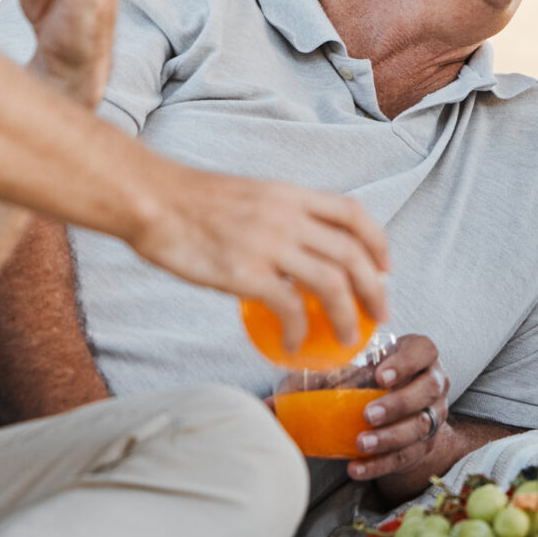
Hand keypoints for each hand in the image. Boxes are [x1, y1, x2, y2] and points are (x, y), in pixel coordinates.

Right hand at [134, 163, 389, 347]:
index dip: (377, 242)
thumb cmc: (190, 202)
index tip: (385, 267)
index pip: (353, 213)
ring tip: (347, 337)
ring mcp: (269, 244)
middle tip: (380, 314)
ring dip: (348, 316)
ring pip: (332, 284)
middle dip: (375, 289)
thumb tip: (296, 249)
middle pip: (352, 255)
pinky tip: (295, 342)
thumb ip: (278, 216)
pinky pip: (290, 307)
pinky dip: (300, 329)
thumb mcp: (249, 195)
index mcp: (290, 194)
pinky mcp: (245, 273)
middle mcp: (288, 216)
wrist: (152, 201)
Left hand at [338, 334, 453, 482]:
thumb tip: (278, 400)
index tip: (379, 376)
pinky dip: (380, 464)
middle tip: (368, 414)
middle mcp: (434, 382)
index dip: (406, 362)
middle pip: (428, 390)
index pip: (424, 351)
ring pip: (422, 426)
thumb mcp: (360, 370)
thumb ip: (326, 378)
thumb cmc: (376, 380)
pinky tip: (356, 467)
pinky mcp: (426, 444)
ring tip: (361, 443)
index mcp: (421, 355)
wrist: (402, 411)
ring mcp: (435, 414)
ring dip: (390, 437)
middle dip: (399, 403)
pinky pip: (407, 456)